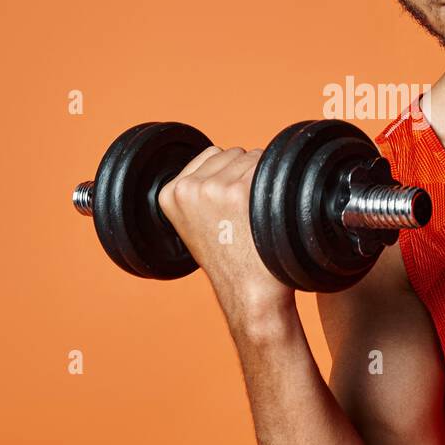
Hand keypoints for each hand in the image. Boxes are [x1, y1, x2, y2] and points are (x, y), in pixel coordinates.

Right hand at [156, 146, 295, 321]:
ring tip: (255, 214)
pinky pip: (268, 167)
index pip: (210, 156)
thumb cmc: (228, 261)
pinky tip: (269, 211)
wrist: (247, 290)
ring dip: (260, 179)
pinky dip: (275, 185)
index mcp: (169, 194)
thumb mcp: (193, 224)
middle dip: (243, 176)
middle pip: (232, 155)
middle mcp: (189, 188)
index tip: (229, 206)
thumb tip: (221, 159)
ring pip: (252, 157)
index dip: (226, 176)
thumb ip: (197, 190)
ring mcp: (215, 188)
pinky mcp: (242, 191)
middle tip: (244, 214)